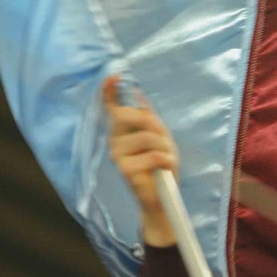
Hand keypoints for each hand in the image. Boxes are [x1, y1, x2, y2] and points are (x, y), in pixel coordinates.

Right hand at [103, 75, 178, 246]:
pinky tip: (166, 167)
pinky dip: (166, 160)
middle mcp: (115, 141)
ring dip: (165, 147)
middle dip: (153, 124)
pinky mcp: (124, 169)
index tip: (113, 77)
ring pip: (147, 136)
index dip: (110, 91)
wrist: (162, 198)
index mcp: (122, 131)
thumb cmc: (160, 167)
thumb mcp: (160, 138)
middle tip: (164, 141)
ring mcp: (117, 154)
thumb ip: (149, 119)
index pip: (111, 108)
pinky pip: (152, 154)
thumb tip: (139, 94)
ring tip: (167, 159)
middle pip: (130, 116)